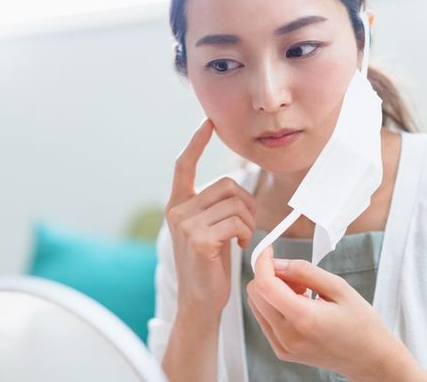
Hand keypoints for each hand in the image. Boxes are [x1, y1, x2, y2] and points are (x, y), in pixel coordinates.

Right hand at [165, 118, 257, 315]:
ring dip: (249, 220)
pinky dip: (246, 231)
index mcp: (177, 205)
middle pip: (226, 185)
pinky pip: (236, 221)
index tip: (208, 123)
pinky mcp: (199, 239)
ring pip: (235, 203)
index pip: (183, 166)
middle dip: (246, 202)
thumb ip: (212, 207)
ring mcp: (186, 225)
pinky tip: (240, 245)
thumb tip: (235, 186)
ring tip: (243, 237)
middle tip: (247, 225)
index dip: (196, 142)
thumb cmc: (209, 267)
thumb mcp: (207, 231)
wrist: (200, 302)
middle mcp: (177, 211)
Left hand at [247, 246, 426, 381]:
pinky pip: (264, 318)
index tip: (268, 250)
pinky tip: (299, 306)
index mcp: (304, 319)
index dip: (262, 263)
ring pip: (256, 305)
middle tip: (298, 278)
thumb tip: (277, 262)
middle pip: (255, 294)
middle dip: (270, 276)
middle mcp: (288, 336)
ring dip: (271, 291)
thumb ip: (304, 271)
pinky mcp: (281, 351)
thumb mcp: (339, 288)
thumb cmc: (361, 324)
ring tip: (302, 293)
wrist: (369, 359)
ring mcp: (282, 346)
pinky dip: (275, 305)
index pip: (265, 285)